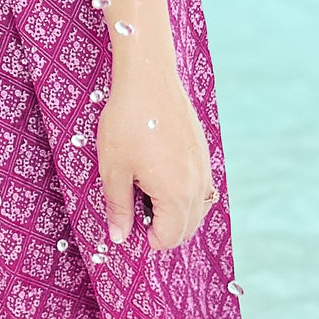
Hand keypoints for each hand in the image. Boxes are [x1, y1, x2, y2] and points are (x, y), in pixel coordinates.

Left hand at [96, 66, 214, 251]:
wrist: (149, 79)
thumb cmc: (127, 122)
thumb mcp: (114, 167)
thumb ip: (118, 206)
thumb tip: (120, 237)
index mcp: (176, 193)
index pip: (169, 237)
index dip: (148, 239)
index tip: (129, 227)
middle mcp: (197, 184)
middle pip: (187, 228)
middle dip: (163, 230)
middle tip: (135, 214)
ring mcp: (204, 168)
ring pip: (197, 209)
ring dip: (176, 214)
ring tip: (146, 196)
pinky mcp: (203, 152)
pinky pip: (201, 188)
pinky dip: (185, 195)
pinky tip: (160, 178)